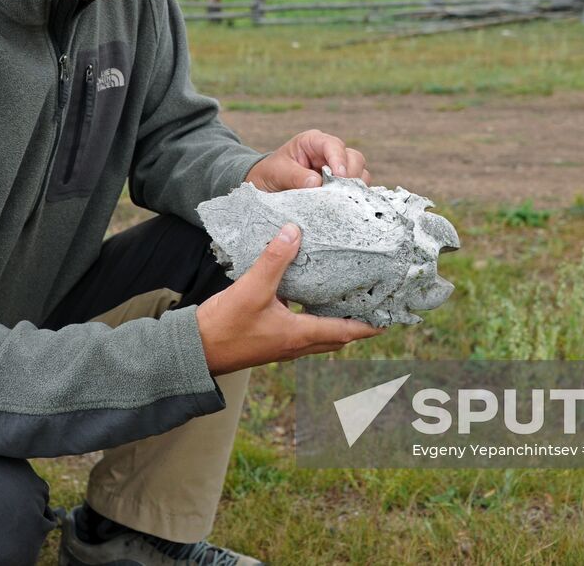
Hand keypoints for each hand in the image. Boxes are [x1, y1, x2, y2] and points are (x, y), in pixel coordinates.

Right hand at [196, 223, 382, 374]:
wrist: (195, 351)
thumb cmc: (225, 325)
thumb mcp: (252, 288)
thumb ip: (274, 259)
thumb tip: (294, 231)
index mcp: (299, 334)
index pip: (344, 331)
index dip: (368, 326)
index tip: (388, 319)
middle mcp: (295, 345)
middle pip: (336, 338)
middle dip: (356, 327)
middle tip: (372, 310)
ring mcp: (281, 347)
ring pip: (319, 337)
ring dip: (335, 324)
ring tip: (345, 303)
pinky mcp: (269, 343)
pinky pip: (301, 333)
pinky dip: (312, 320)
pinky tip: (305, 301)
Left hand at [244, 129, 369, 191]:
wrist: (266, 187)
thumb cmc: (271, 174)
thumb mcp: (277, 172)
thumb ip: (295, 176)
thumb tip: (316, 183)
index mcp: (313, 142)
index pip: (333, 145)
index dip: (339, 159)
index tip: (339, 176)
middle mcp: (329, 153)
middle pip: (354, 158)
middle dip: (351, 175)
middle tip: (342, 193)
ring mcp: (337, 170)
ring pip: (360, 174)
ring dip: (353, 188)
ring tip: (342, 202)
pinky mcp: (340, 186)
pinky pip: (355, 190)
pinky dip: (353, 198)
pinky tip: (345, 207)